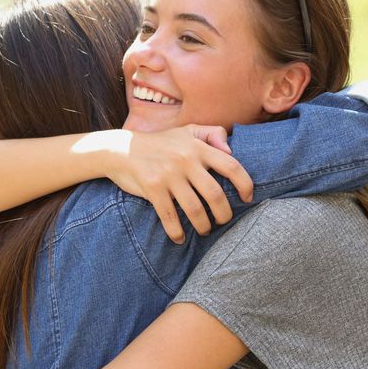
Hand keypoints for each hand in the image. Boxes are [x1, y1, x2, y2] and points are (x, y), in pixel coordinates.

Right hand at [105, 126, 253, 242]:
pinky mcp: (152, 188)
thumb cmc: (159, 143)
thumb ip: (212, 133)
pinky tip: (179, 238)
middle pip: (215, 194)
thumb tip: (231, 149)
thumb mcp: (186, 130)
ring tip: (204, 230)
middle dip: (224, 214)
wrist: (121, 149)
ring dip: (203, 225)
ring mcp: (168, 174)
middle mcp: (185, 160)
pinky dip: (176, 231)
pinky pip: (169, 216)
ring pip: (194, 209)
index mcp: (197, 147)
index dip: (245, 184)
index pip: (231, 166)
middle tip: (223, 221)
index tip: (247, 198)